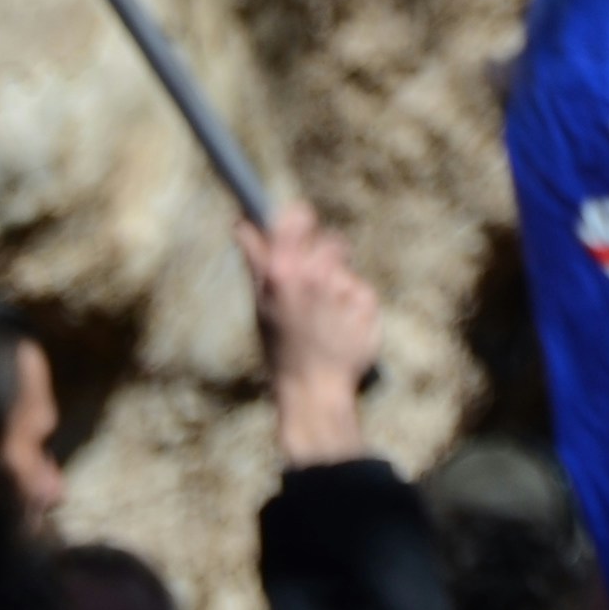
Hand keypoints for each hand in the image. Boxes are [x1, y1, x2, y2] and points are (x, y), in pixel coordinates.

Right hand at [243, 205, 383, 466]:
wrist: (314, 392)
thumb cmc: (283, 348)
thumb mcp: (261, 305)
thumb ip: (256, 260)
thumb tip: (242, 222)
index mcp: (281, 272)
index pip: (296, 218)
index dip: (300, 217)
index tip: (301, 223)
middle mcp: (312, 275)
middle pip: (330, 240)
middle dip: (325, 258)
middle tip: (316, 285)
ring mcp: (341, 289)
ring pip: (346, 268)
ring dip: (339, 283)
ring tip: (326, 314)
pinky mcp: (366, 303)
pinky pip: (361, 290)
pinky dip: (354, 306)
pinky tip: (342, 328)